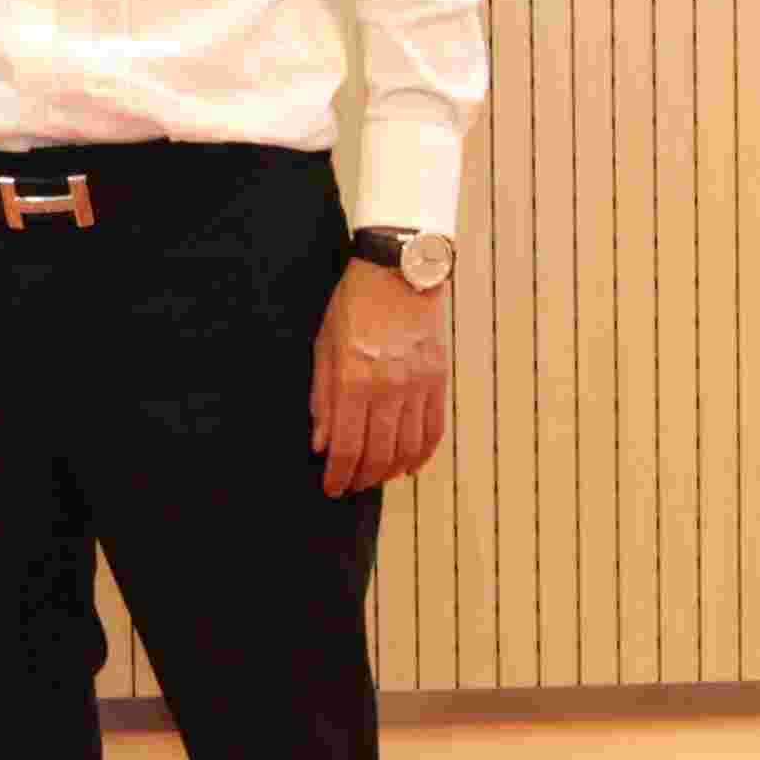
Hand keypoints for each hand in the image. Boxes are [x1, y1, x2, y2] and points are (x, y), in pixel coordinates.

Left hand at [310, 256, 450, 495]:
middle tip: (350, 485)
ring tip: (375, 477)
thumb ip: (321, 398)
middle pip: (378, 454)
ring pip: (408, 448)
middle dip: (362, 478)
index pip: (346, 446)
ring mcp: (418, 385)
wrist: (399, 271)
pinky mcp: (438, 379)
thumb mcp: (324, 347)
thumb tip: (320, 443)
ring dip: (390, 471)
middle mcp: (388, 388)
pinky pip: (433, 429)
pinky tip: (408, 464)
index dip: (338, 475)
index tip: (331, 488)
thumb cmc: (354, 304)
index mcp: (353, 380)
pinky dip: (421, 454)